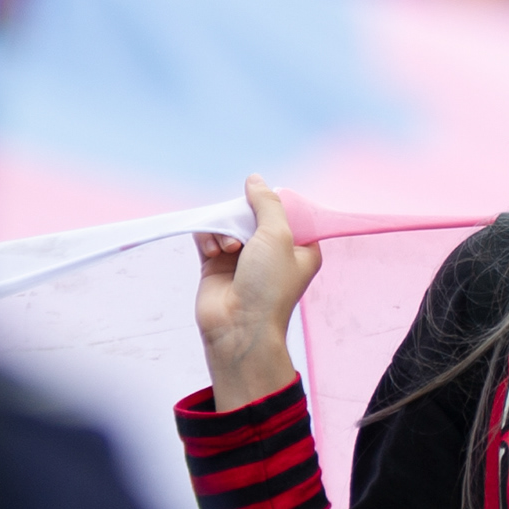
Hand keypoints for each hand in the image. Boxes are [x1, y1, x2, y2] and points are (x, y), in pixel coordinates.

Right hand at [194, 176, 320, 410]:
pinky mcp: (215, 265)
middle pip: (253, 213)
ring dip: (224, 228)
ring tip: (228, 247)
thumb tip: (254, 179)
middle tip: (242, 226)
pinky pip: (208, 236)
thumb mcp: (278, 235)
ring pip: (228, 222)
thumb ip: (267, 203)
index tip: (262, 204)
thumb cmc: (268, 286)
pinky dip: (208, 238)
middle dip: (243, 215)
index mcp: (300, 248)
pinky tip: (213, 252)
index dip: (273, 203)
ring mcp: (242, 259)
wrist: (237, 329)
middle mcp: (272, 252)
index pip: (288, 211)